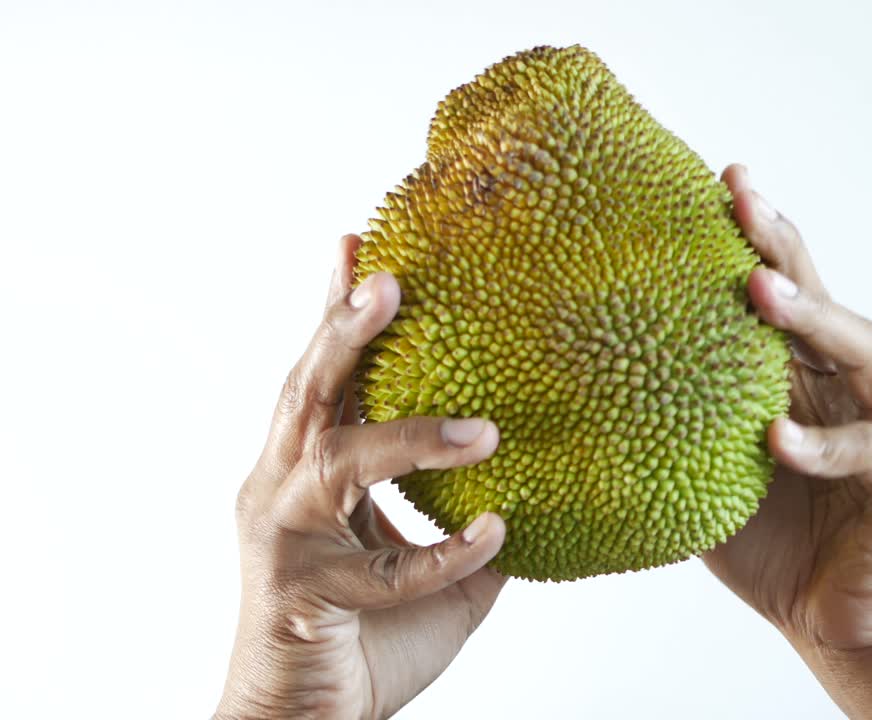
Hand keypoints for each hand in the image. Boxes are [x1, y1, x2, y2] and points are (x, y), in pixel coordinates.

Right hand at [217, 235, 506, 719]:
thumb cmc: (364, 635)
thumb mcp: (430, 566)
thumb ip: (469, 520)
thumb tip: (543, 490)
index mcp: (306, 467)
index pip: (323, 375)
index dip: (336, 310)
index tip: (360, 243)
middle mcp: (281, 487)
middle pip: (308, 391)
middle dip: (345, 330)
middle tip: (388, 275)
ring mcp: (285, 539)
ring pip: (336, 462)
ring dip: (410, 438)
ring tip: (481, 427)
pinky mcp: (303, 595)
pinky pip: (387, 569)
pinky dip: (444, 552)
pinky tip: (496, 535)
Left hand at [704, 165, 871, 652]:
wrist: (840, 631)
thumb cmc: (775, 552)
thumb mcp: (708, 485)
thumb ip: (678, 435)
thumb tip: (589, 400)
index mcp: (806, 386)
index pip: (784, 300)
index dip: (757, 242)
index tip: (718, 184)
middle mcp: (854, 393)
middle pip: (825, 303)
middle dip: (784, 247)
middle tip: (740, 197)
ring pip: (864, 354)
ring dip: (813, 319)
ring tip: (760, 292)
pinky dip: (828, 444)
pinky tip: (779, 438)